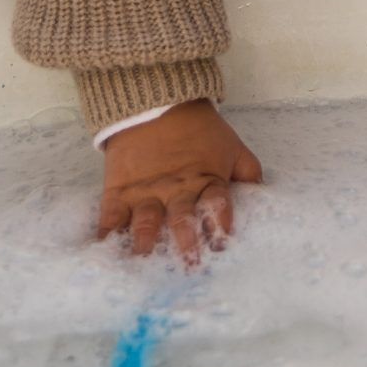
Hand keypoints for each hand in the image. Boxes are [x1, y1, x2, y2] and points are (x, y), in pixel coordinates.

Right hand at [97, 100, 262, 263]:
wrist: (154, 103)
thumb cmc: (198, 131)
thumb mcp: (229, 147)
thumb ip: (246, 170)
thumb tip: (262, 194)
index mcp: (206, 181)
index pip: (217, 204)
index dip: (221, 221)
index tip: (223, 243)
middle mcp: (176, 192)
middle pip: (182, 218)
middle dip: (186, 241)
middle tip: (189, 263)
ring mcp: (145, 193)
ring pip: (146, 220)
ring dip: (146, 240)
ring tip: (144, 256)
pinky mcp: (119, 191)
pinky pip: (111, 215)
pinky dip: (106, 234)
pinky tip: (103, 249)